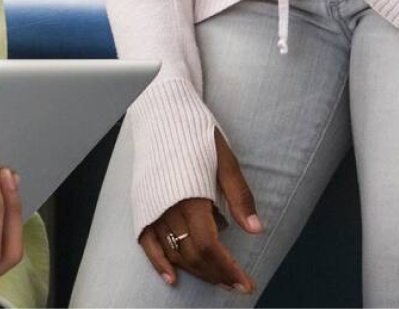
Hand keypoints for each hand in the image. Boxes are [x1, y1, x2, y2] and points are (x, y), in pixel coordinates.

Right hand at [138, 130, 261, 293]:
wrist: (162, 113)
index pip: (210, 246)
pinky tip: (171, 277)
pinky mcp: (142, 205)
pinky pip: (147, 242)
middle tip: (236, 285)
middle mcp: (168, 207)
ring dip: (196, 271)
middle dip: (216, 274)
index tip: (245, 283)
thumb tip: (255, 229)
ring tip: (217, 280)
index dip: (227, 268)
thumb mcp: (226, 160)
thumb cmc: (197, 134)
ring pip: (174, 252)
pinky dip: (158, 262)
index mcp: (191, 196)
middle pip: (193, 254)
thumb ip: (239, 196)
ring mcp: (152, 207)